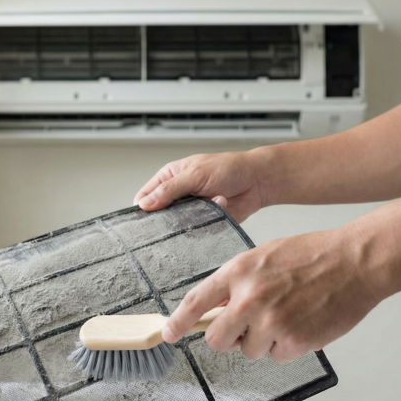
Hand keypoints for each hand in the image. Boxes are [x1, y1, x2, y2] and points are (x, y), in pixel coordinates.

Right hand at [134, 150, 268, 222]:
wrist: (257, 181)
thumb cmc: (229, 168)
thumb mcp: (195, 174)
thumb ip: (169, 189)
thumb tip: (144, 204)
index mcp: (170, 178)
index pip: (145, 196)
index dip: (142, 208)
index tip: (143, 220)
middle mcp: (178, 195)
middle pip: (160, 215)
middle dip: (166, 220)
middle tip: (176, 218)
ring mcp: (191, 210)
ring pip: (178, 226)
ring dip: (190, 220)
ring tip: (204, 208)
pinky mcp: (204, 222)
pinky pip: (197, 231)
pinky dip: (206, 224)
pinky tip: (219, 207)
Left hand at [161, 227, 386, 362]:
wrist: (355, 262)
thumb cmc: (314, 255)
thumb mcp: (265, 255)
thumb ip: (238, 280)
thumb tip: (218, 306)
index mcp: (239, 271)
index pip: (197, 301)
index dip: (179, 322)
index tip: (168, 334)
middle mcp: (249, 298)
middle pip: (217, 339)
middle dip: (229, 338)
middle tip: (247, 327)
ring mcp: (270, 321)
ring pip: (248, 350)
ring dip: (263, 341)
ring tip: (287, 315)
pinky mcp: (293, 341)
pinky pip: (276, 356)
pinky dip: (287, 346)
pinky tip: (302, 324)